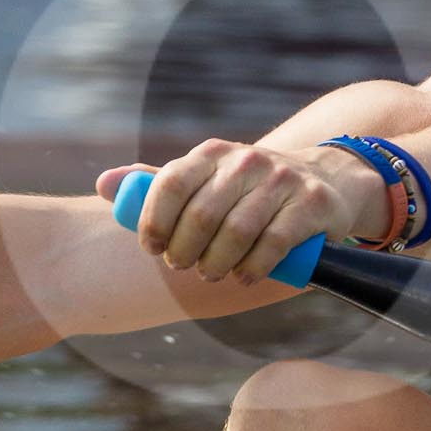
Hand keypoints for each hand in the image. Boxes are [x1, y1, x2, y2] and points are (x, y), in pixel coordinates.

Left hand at [95, 139, 385, 283]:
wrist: (326, 181)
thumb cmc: (249, 191)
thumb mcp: (206, 180)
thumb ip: (157, 186)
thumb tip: (104, 185)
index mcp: (212, 154)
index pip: (170, 184)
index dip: (153, 222)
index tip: (152, 249)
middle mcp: (246, 160)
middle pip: (201, 215)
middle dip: (185, 251)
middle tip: (184, 267)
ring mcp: (282, 180)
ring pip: (237, 232)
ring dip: (218, 263)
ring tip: (213, 273)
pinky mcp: (312, 203)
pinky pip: (275, 243)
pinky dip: (254, 267)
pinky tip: (245, 276)